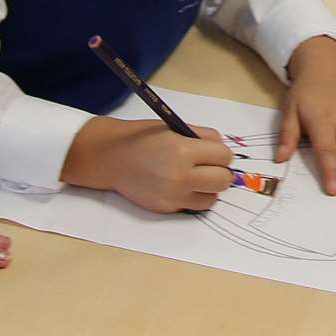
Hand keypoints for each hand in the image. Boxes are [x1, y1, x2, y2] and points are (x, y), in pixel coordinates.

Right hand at [63, 117, 232, 212]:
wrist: (112, 158)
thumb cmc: (143, 138)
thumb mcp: (174, 127)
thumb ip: (202, 137)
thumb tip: (224, 151)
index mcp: (183, 150)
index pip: (224, 156)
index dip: (221, 153)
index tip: (213, 152)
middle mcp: (180, 175)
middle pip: (223, 180)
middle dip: (220, 171)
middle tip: (210, 166)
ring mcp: (173, 195)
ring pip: (213, 198)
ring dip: (209, 187)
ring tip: (196, 178)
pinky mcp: (167, 208)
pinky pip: (195, 206)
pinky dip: (194, 197)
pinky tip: (182, 186)